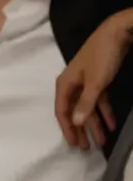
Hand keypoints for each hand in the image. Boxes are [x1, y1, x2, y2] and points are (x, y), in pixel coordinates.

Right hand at [56, 8, 132, 148]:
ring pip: (88, 108)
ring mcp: (86, 83)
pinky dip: (105, 112)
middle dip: (81, 130)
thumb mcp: (95, 82)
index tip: (74, 144)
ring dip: (95, 124)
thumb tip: (76, 122)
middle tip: (85, 148)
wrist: (118, 32)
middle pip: (74, 112)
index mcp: (65, 85)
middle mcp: (73, 85)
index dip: (68, 128)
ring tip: (101, 141)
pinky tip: (111, 124)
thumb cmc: (102, 56)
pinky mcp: (99, 80)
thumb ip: (86, 103)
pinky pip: (99, 101)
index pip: (62, 111)